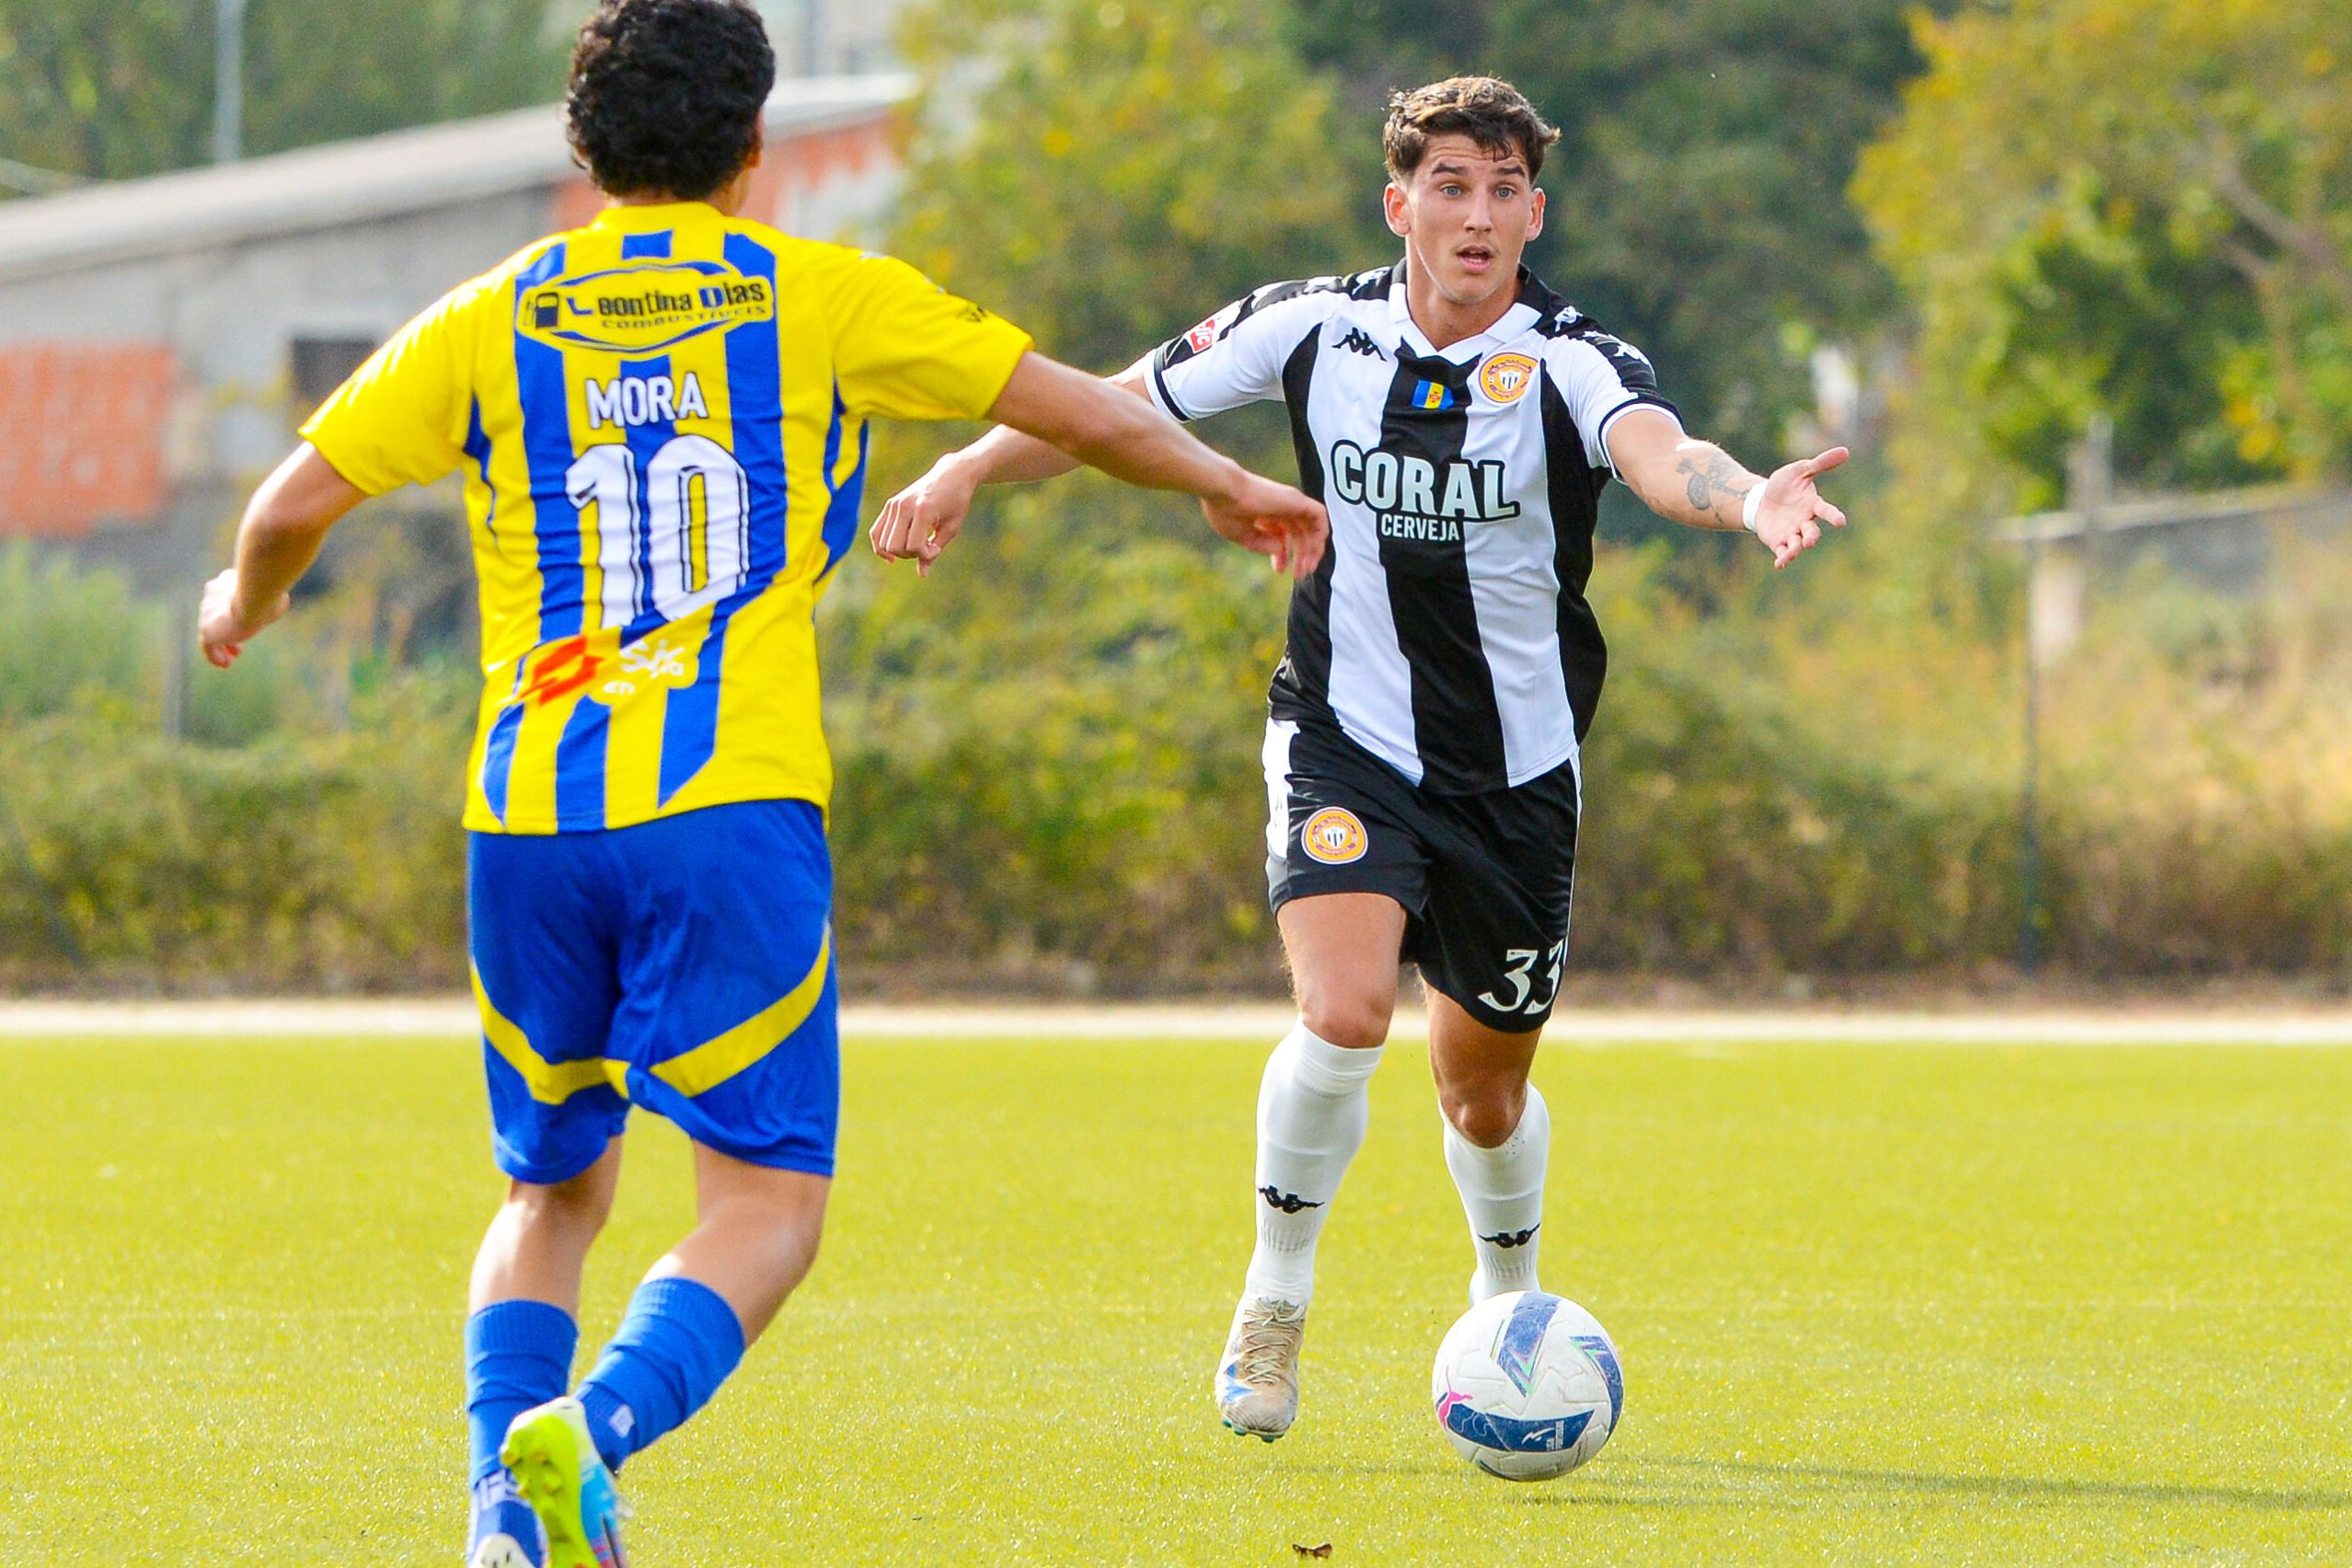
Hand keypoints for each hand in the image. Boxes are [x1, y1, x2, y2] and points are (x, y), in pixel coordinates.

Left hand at [197, 568, 286, 668]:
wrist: (255, 597)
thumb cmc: (270, 594)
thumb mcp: (275, 595)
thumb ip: (272, 599)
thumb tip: (280, 602)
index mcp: (225, 581)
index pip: (224, 597)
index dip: (233, 612)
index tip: (243, 625)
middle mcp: (212, 594)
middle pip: (215, 615)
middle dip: (226, 631)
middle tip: (237, 647)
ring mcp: (207, 612)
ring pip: (211, 631)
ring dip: (220, 646)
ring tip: (229, 660)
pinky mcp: (207, 629)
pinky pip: (208, 646)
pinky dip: (215, 655)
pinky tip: (225, 665)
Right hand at [870, 457, 979, 577]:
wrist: (952, 475)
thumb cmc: (957, 502)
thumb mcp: (951, 528)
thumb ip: (934, 551)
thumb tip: (922, 574)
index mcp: (923, 510)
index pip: (913, 546)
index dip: (926, 554)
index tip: (937, 548)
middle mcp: (904, 506)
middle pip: (894, 547)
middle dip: (909, 555)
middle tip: (926, 547)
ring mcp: (894, 504)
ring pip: (883, 542)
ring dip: (898, 552)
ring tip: (916, 544)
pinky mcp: (890, 505)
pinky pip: (876, 531)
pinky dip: (881, 546)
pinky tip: (892, 555)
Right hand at [1202, 470, 1327, 580]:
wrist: (1223, 491)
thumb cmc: (1224, 510)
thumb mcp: (1242, 535)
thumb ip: (1261, 544)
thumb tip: (1279, 550)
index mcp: (1265, 512)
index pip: (1282, 534)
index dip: (1283, 555)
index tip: (1279, 571)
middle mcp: (1280, 506)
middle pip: (1299, 533)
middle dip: (1301, 555)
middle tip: (1299, 575)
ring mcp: (1289, 502)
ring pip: (1311, 527)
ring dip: (1312, 550)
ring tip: (1306, 570)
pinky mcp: (1297, 500)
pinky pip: (1320, 517)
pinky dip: (1319, 535)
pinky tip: (1313, 552)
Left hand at [1751, 446, 1848, 568]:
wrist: (1762, 499)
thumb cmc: (1785, 485)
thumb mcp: (1800, 470)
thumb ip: (1820, 463)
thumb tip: (1845, 451)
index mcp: (1812, 505)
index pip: (1826, 511)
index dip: (1833, 516)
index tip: (1841, 522)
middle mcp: (1804, 522)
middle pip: (1812, 532)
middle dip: (1811, 537)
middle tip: (1810, 541)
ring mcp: (1792, 533)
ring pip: (1797, 545)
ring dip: (1795, 549)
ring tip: (1790, 553)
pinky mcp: (1779, 542)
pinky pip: (1783, 552)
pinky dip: (1783, 558)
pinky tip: (1780, 563)